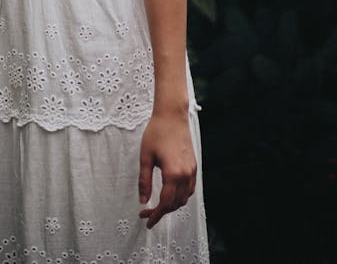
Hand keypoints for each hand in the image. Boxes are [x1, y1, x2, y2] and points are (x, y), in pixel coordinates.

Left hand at [138, 111, 196, 228]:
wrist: (172, 115)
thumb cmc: (157, 132)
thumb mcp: (145, 157)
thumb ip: (144, 180)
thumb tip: (143, 200)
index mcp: (173, 173)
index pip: (165, 203)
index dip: (156, 214)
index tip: (147, 221)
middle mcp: (186, 174)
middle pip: (175, 203)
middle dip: (162, 212)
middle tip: (147, 213)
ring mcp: (192, 170)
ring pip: (184, 198)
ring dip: (171, 205)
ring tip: (157, 206)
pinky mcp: (193, 166)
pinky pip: (189, 189)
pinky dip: (180, 196)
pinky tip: (170, 195)